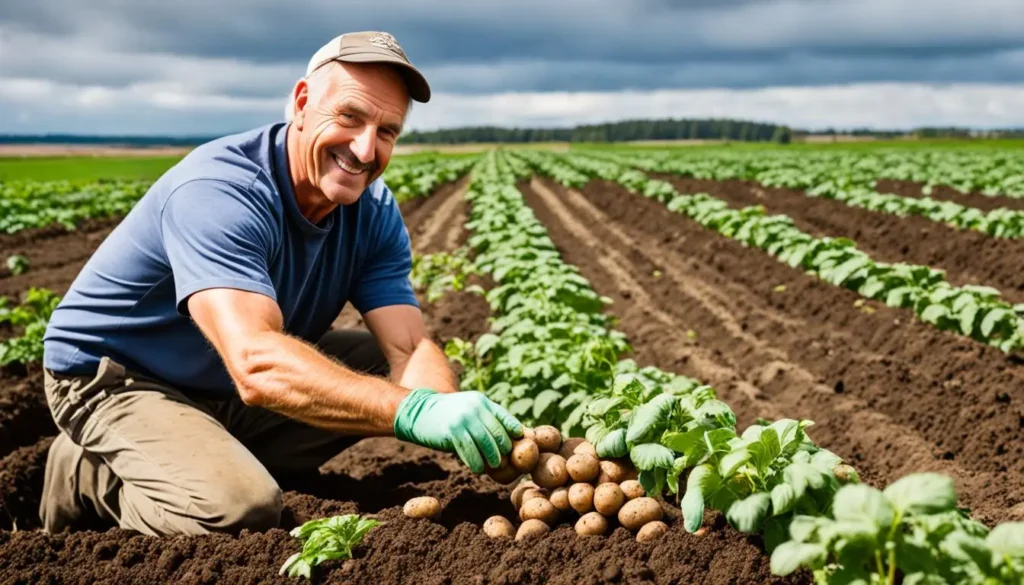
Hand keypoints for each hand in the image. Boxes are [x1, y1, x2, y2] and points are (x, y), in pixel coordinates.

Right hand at [393, 388, 522, 472]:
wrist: (418, 412)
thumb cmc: (447, 416)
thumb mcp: (467, 410)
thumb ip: (484, 420)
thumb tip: (508, 437)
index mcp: (481, 401)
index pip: (504, 417)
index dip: (514, 431)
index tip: (519, 444)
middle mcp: (475, 408)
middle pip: (497, 432)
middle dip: (503, 448)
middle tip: (506, 461)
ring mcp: (464, 419)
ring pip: (485, 443)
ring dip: (491, 458)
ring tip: (494, 466)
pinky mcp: (453, 431)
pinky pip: (470, 451)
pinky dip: (476, 462)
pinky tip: (477, 468)